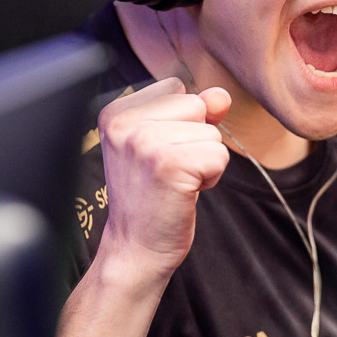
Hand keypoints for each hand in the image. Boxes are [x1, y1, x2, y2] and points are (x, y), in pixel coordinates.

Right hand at [95, 78, 231, 280]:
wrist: (135, 248)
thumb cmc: (150, 196)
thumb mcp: (164, 143)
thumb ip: (193, 112)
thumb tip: (221, 94)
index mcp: (115, 111)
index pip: (177, 88)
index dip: (180, 123)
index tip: (157, 155)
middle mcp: (125, 123)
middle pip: (196, 105)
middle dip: (195, 139)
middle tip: (167, 171)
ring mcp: (144, 143)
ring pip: (211, 132)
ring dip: (204, 160)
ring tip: (174, 182)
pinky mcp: (169, 165)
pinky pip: (218, 155)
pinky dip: (211, 177)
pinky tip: (184, 192)